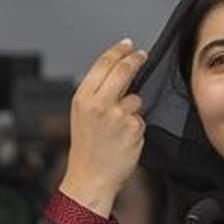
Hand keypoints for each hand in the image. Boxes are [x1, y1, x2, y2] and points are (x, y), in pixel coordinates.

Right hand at [60, 38, 147, 216]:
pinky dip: (136, 127)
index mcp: (83, 98)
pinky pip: (141, 119)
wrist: (90, 177)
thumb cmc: (87, 149)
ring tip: (117, 128)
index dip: (119, 51)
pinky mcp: (133, 128)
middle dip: (136, 60)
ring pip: (136, 99)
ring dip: (132, 108)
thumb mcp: (82, 115)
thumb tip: (118, 73)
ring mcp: (118, 115)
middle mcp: (100, 104)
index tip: (129, 45)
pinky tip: (124, 139)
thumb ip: (97, 94)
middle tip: (142, 56)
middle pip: (124, 71)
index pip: (104, 64)